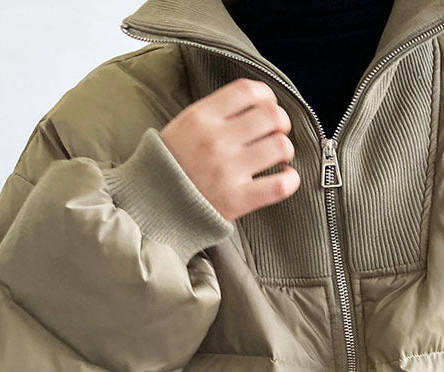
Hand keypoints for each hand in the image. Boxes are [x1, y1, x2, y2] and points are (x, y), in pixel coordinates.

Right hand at [160, 78, 299, 220]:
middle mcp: (216, 140)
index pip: (247, 91)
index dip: (266, 95)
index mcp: (201, 117)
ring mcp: (228, 171)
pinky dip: (290, 180)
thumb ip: (215, 114)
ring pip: (281, 146)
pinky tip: (286, 178)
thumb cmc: (170, 167)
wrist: (152, 207)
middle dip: (281, 122)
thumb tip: (254, 105)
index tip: (268, 105)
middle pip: (271, 116)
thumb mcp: (182, 127)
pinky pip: (279, 185)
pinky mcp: (237, 200)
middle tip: (277, 133)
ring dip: (285, 150)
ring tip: (278, 158)